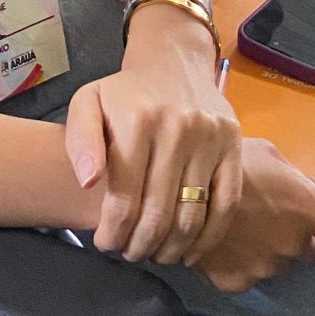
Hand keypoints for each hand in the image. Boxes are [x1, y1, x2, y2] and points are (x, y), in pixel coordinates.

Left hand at [65, 12, 241, 265]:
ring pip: (192, 216)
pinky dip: (208, 238)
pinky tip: (190, 251)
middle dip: (139, 246)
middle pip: (158, 215)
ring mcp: (210, 137)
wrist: (173, 61)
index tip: (106, 243)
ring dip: (171, 249)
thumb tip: (89, 183)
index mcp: (137, 120)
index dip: (112, 234)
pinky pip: (227, 204)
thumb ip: (80, 142)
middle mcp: (177, 128)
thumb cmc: (125, 93)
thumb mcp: (88, 103)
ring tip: (156, 253)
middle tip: (130, 252)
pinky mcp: (234, 144)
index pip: (124, 200)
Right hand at [189, 139, 314, 291]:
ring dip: (269, 251)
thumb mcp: (273, 156)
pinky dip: (240, 263)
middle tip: (272, 217)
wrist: (178, 184)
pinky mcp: (236, 283)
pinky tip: (223, 242)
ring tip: (242, 226)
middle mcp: (294, 246)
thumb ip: (309, 178)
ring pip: (278, 265)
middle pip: (310, 253)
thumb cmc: (232, 159)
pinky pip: (248, 276)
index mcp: (310, 211)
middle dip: (299, 238)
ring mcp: (265, 269)